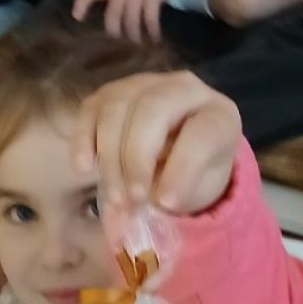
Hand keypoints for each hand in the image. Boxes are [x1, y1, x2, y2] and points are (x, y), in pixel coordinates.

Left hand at [71, 0, 197, 43]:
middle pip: (112, 17)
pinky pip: (149, 19)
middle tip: (122, 46)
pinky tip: (155, 39)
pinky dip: (152, 32)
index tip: (77, 18)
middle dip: (116, 34)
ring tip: (140, 45)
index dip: (82, 4)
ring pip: (130, 22)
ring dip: (135, 37)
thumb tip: (120, 18)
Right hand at [73, 69, 241, 213]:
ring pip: (117, 107)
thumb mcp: (197, 191)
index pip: (200, 133)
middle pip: (152, 109)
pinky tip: (84, 167)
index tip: (166, 204)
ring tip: (115, 198)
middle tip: (132, 201)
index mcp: (218, 116)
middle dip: (136, 159)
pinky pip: (93, 107)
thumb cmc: (194, 177)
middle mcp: (185, 89)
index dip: (182, 169)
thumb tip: (134, 219)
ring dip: (110, 156)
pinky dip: (84, 138)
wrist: (180, 157)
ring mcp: (146, 84)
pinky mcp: (114, 92)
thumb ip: (173, 198)